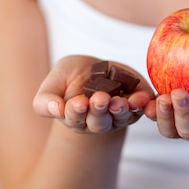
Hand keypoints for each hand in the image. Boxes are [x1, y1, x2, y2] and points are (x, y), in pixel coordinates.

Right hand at [33, 55, 154, 133]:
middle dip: (100, 110)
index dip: (76, 111)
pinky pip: (141, 109)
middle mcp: (98, 121)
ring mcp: (118, 115)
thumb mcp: (53, 83)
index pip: (75, 118)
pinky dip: (142, 105)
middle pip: (99, 121)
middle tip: (100, 99)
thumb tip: (56, 109)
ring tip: (119, 101)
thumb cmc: (68, 77)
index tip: (78, 103)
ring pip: (120, 117)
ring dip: (121, 110)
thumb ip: (46, 100)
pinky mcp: (136, 105)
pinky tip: (142, 99)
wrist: (93, 67)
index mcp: (76, 118)